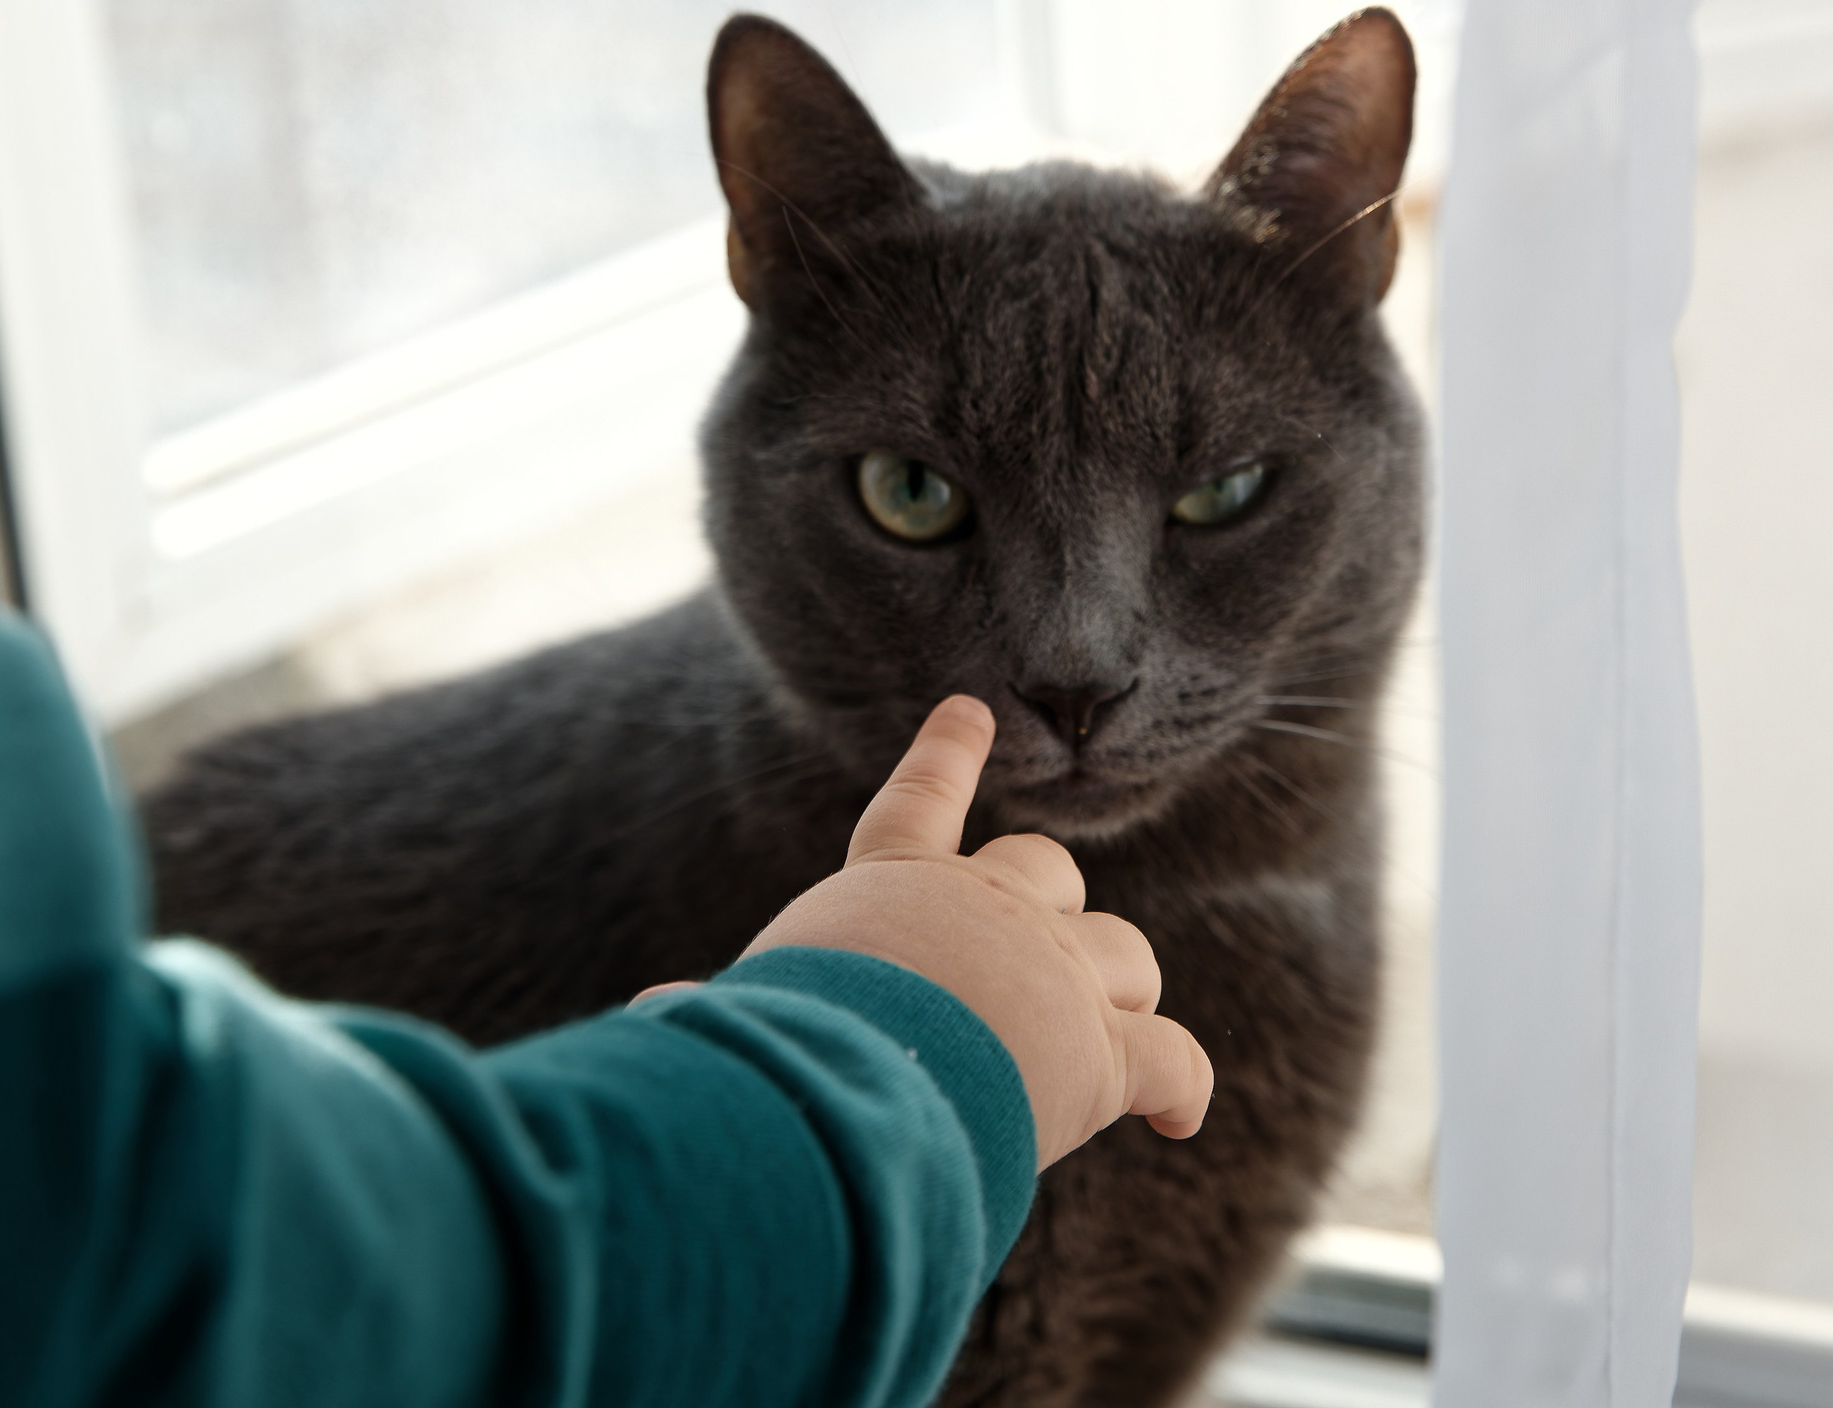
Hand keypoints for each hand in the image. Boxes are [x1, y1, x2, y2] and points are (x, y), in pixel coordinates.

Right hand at [734, 695, 1213, 1165]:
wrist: (855, 1080)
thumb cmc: (778, 1038)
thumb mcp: (742, 1002)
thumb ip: (711, 1007)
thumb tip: (651, 1015)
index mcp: (891, 884)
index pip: (919, 800)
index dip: (947, 753)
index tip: (970, 711)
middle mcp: (988, 907)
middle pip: (1048, 872)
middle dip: (1051, 906)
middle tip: (1041, 952)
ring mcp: (1057, 970)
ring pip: (1126, 955)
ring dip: (1119, 992)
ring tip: (1104, 1037)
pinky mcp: (1105, 1049)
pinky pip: (1174, 1058)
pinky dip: (1181, 1089)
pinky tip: (1177, 1122)